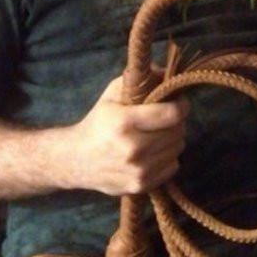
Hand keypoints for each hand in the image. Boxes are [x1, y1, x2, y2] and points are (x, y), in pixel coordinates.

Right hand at [69, 76, 188, 195]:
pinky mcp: (141, 185)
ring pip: (177, 149)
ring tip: (158, 134)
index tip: (180, 102)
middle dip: (176, 122)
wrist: (75, 160)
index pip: (172, 114)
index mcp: (125, 122)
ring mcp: (138, 170)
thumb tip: (165, 71)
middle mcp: (133, 148)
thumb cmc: (98, 122)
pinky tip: (153, 152)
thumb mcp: (112, 94)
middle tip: (167, 118)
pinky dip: (167, 158)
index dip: (181, 105)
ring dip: (172, 139)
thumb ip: (139, 79)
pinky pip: (172, 167)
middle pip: (177, 131)